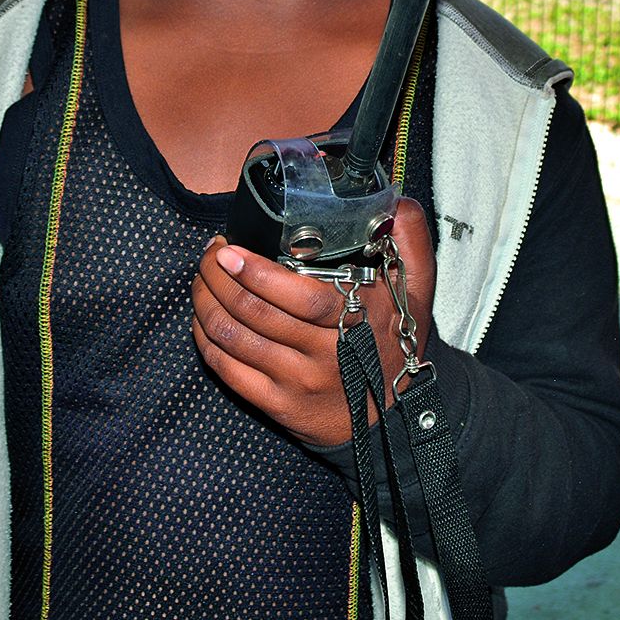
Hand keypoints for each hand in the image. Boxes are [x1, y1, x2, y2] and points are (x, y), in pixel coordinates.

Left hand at [192, 197, 438, 446]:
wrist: (392, 418)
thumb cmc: (394, 341)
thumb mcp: (417, 289)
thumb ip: (410, 238)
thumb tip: (396, 200)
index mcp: (356, 321)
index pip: (301, 298)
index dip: (257, 273)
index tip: (230, 249)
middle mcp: (324, 356)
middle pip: (255, 313)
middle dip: (218, 278)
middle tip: (211, 254)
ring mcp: (297, 384)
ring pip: (234, 339)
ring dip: (206, 303)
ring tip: (203, 278)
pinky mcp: (276, 406)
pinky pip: (227, 371)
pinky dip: (206, 340)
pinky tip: (203, 319)